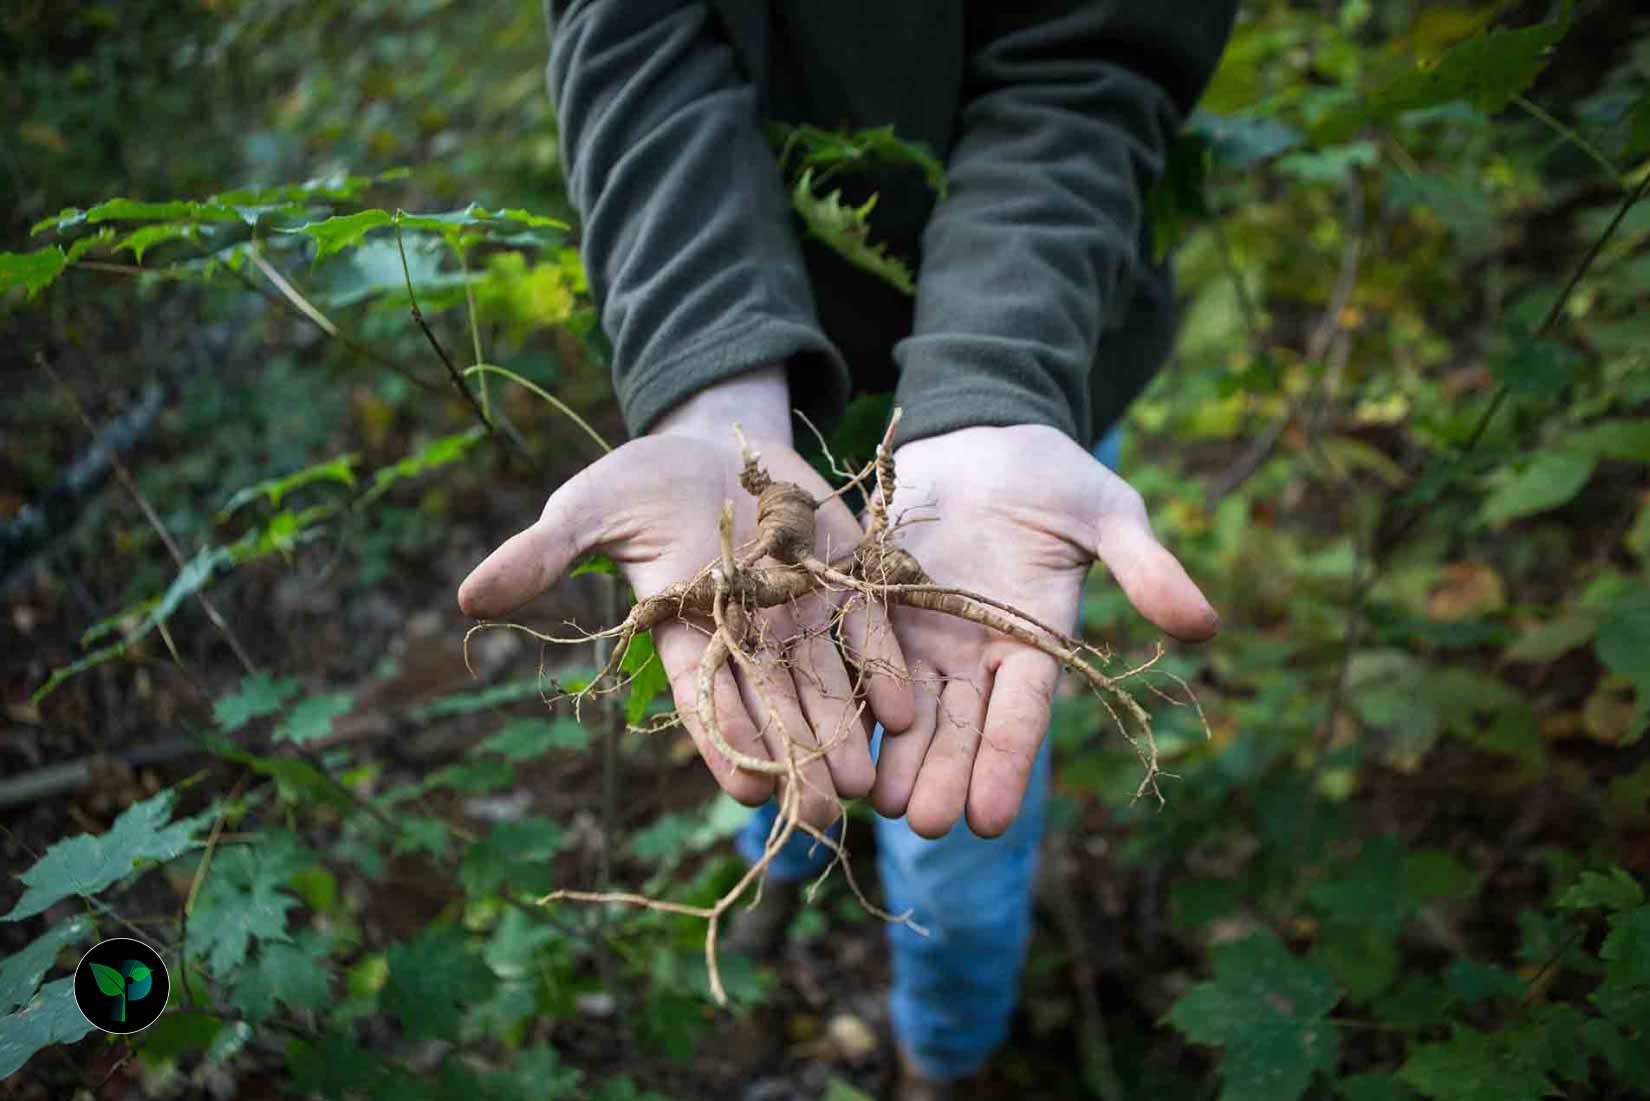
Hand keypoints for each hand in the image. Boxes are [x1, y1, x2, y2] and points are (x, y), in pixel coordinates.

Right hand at [457, 369, 913, 825]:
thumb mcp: (588, 508)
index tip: (749, 792)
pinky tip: (903, 710)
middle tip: (820, 817)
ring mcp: (799, 610)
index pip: (703, 699)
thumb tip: (469, 596)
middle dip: (798, 761)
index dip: (726, 744)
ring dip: (846, 733)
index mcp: (684, 627)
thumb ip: (543, 553)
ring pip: (826, 682)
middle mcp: (746, 633)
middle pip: (773, 706)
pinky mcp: (845, 578)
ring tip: (866, 785)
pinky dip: (884, 668)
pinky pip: (868, 630)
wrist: (716, 441)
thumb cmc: (639, 481)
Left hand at [867, 424, 1217, 837]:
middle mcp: (973, 653)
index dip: (1004, 765)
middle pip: (957, 727)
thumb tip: (1205, 624)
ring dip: (891, 757)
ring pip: (903, 709)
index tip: (988, 820)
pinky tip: (823, 737)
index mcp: (1033, 643)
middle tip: (923, 827)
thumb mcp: (1108, 514)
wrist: (982, 435)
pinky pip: (854, 657)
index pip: (1020, 716)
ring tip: (874, 805)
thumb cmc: (1055, 476)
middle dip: (941, 777)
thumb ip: (1145, 568)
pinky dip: (843, 697)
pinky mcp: (871, 605)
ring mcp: (919, 633)